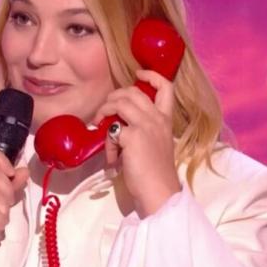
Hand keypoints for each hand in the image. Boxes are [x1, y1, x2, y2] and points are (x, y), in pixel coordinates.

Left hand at [92, 69, 180, 217]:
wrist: (159, 192)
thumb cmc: (156, 173)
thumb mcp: (155, 145)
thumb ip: (143, 130)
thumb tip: (118, 127)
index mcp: (166, 120)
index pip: (166, 87)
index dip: (151, 75)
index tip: (138, 73)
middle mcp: (157, 119)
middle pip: (133, 92)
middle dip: (114, 96)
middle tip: (105, 110)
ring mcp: (145, 126)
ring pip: (119, 103)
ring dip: (104, 112)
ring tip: (99, 126)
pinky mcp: (132, 136)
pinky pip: (111, 131)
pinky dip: (107, 143)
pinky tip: (111, 157)